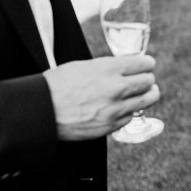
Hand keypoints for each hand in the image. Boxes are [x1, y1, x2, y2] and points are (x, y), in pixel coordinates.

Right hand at [43, 55, 160, 140]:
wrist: (41, 111)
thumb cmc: (58, 85)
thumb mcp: (84, 66)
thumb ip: (108, 68)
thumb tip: (126, 68)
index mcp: (108, 69)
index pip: (144, 63)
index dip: (147, 64)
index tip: (146, 66)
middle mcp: (115, 88)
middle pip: (149, 82)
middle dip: (147, 79)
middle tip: (144, 80)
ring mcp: (114, 109)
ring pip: (147, 100)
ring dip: (147, 95)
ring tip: (143, 94)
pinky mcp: (109, 126)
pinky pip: (131, 117)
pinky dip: (129, 112)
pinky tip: (122, 108)